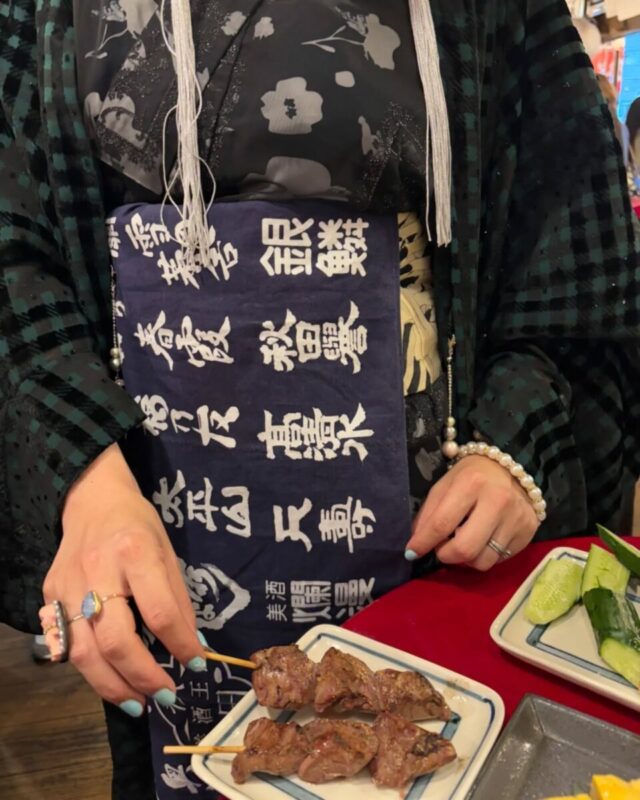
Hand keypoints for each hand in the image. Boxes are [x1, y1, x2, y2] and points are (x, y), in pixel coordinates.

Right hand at [43, 444, 205, 716]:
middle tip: (166, 695)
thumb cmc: (138, 525)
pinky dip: (91, 670)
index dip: (181, 644)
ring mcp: (67, 586)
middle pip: (115, 639)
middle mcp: (97, 570)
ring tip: (139, 703)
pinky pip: (68, 644)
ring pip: (83, 652)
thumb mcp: (168, 552)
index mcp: (135, 552)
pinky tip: (112, 681)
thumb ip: (178, 600)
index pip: (159, 611)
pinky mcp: (48, 596)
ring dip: (113, 686)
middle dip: (143, 676)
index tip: (196, 664)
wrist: (91, 500)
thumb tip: (194, 648)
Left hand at [405, 455, 538, 570]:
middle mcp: (497, 501)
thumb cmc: (471, 477)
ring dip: (466, 560)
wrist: (511, 467)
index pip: (442, 523)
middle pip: (465, 549)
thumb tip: (416, 546)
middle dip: (446, 555)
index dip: (423, 543)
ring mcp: (516, 518)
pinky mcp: (529, 532)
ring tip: (463, 543)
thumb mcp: (444, 485)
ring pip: (483, 561)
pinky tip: (482, 540)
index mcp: (471, 483)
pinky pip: (500, 560)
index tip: (411, 552)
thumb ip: (428, 514)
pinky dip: (485, 555)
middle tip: (442, 548)